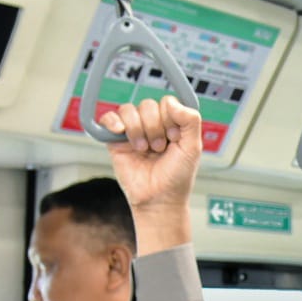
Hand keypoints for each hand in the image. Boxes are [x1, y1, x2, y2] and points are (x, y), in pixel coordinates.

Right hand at [100, 96, 201, 211]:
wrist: (159, 198)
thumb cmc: (177, 177)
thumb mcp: (193, 148)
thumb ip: (190, 121)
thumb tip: (172, 102)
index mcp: (172, 124)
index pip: (167, 102)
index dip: (170, 118)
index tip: (174, 138)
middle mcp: (153, 125)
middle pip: (148, 105)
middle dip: (155, 127)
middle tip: (159, 148)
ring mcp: (134, 131)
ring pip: (129, 110)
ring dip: (138, 129)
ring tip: (144, 149)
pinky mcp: (116, 140)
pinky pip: (108, 118)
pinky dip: (113, 121)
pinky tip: (120, 132)